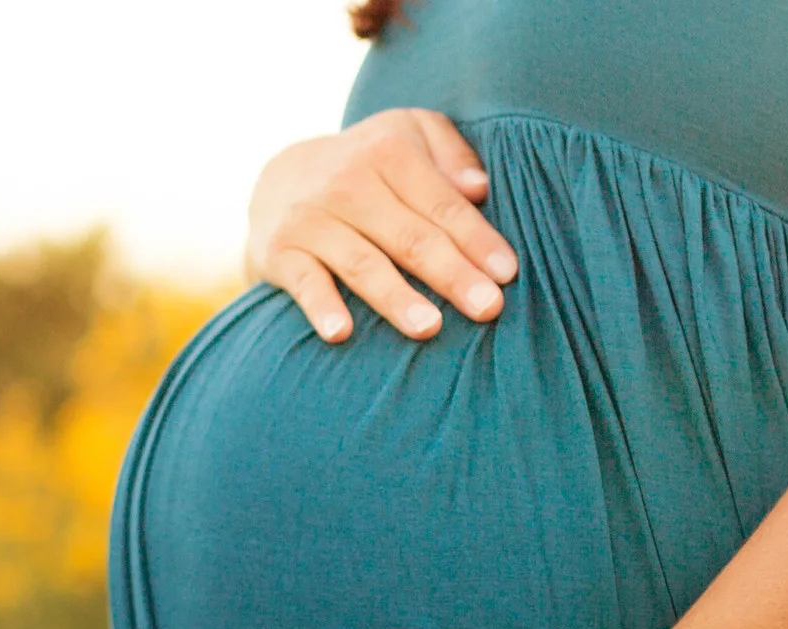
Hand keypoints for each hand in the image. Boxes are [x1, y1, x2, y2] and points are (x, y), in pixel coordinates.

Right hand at [246, 107, 518, 344]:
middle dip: (451, 273)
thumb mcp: (410, 136)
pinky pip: (304, 280)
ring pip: (361, 262)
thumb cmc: (372, 167)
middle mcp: (348, 182)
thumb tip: (478, 186)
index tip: (506, 274)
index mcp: (389, 151)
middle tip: (487, 308)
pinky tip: (341, 332)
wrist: (282, 180)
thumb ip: (449, 152)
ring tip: (429, 328)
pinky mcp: (280, 250)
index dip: (476, 239)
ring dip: (395, 297)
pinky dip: (320, 305)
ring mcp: (312, 218)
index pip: (442, 203)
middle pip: (409, 236)